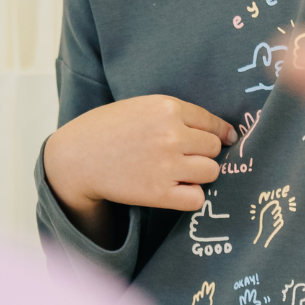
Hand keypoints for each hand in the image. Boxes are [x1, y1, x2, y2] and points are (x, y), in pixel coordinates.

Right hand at [44, 96, 237, 248]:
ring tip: (180, 173)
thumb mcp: (141, 106)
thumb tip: (221, 132)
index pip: (212, 122)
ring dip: (200, 174)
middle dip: (204, 153)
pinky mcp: (159, 192)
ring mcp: (167, 164)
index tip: (227, 139)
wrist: (77, 156)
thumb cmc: (107, 128)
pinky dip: (191, 196)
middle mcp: (171, 135)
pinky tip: (176, 190)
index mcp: (167, 108)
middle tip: (185, 156)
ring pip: (211, 171)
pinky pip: (197, 198)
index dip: (220, 132)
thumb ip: (175, 114)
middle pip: (214, 148)